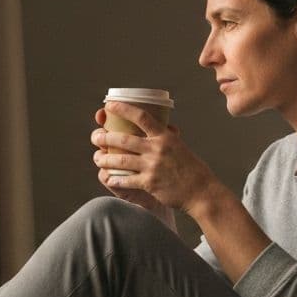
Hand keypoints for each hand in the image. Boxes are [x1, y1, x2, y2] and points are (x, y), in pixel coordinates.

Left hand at [90, 101, 219, 213]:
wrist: (201, 192)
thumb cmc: (192, 169)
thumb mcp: (181, 147)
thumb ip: (168, 137)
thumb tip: (164, 127)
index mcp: (165, 137)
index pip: (141, 116)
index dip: (122, 109)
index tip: (108, 105)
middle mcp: (157, 149)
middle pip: (123, 139)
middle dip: (104, 137)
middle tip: (95, 137)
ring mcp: (152, 166)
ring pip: (120, 160)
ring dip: (104, 159)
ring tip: (97, 158)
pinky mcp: (149, 183)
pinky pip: (126, 180)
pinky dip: (115, 179)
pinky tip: (108, 178)